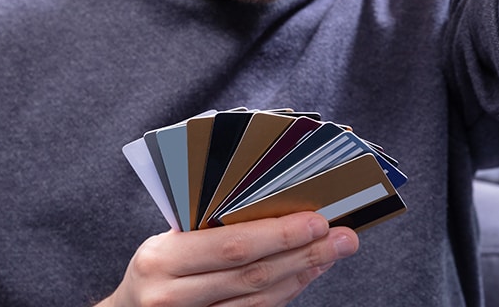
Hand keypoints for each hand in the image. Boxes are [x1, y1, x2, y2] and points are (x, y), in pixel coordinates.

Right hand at [99, 212, 358, 306]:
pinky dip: (286, 294)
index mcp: (161, 258)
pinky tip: (305, 275)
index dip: (280, 234)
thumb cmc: (155, 265)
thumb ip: (208, 225)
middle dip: (305, 254)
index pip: (232, 246)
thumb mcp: (166, 239)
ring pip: (259, 302)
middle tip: (344, 238)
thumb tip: (275, 202)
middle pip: (254, 276)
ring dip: (302, 275)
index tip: (319, 219)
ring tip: (332, 253)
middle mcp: (171, 297)